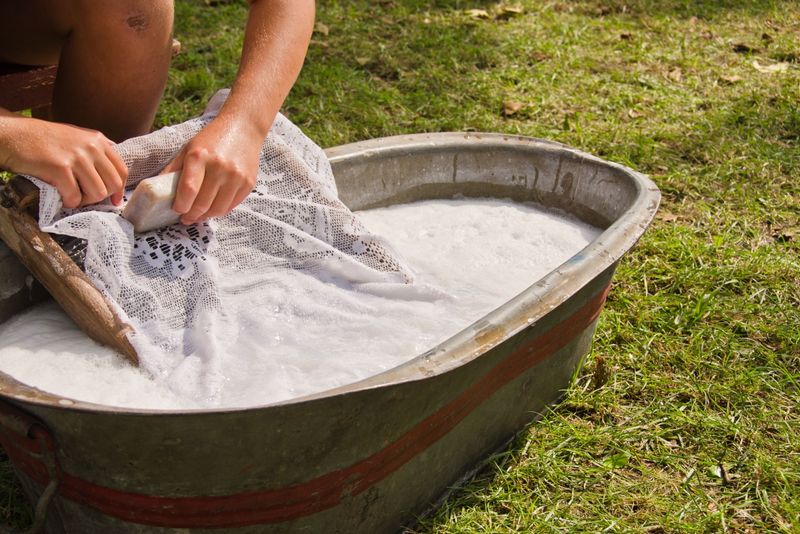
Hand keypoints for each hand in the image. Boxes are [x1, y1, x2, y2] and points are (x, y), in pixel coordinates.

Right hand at [0, 115, 126, 208]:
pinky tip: (61, 196)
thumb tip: (114, 170)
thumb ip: (96, 150)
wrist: (13, 135)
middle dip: (101, 197)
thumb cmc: (43, 139)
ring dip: (85, 201)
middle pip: (113, 184)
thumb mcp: (77, 136)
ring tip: (72, 196)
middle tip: (86, 198)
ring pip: (97, 193)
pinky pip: (75, 196)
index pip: (121, 170)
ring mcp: (77, 157)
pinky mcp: (60, 168)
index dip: (120, 190)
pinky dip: (69, 202)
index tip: (114, 201)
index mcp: (98, 140)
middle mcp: (91, 147)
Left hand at [164, 115, 260, 224]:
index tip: (177, 210)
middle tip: (185, 218)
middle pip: (203, 203)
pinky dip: (220, 211)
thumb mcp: (189, 148)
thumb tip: (158, 189)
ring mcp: (236, 176)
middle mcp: (220, 167)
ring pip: (218, 209)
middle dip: (192, 215)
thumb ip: (174, 169)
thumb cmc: (212, 139)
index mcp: (200, 156)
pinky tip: (213, 208)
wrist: (243, 129)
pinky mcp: (248, 183)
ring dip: (206, 216)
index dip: (181, 205)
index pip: (188, 190)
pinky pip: (231, 206)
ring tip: (198, 216)